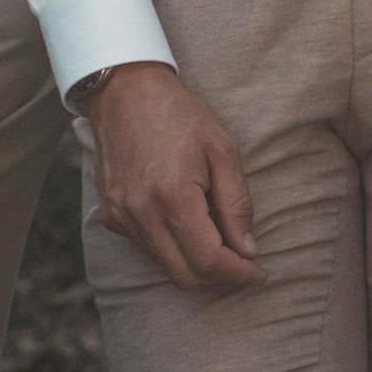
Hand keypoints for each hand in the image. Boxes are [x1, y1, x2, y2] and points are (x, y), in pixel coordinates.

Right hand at [88, 62, 266, 290]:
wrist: (125, 93)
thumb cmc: (180, 115)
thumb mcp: (222, 150)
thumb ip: (237, 204)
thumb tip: (248, 250)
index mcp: (172, 196)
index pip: (208, 260)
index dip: (238, 274)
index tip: (259, 273)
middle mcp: (141, 214)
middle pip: (185, 275)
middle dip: (220, 278)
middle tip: (246, 265)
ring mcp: (122, 218)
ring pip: (165, 265)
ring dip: (197, 264)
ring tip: (223, 242)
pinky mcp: (112, 216)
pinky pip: (148, 248)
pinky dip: (174, 249)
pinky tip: (191, 226)